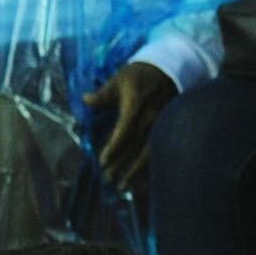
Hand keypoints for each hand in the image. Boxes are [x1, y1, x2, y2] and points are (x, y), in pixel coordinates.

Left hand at [88, 64, 175, 188]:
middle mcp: (151, 116)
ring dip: (136, 171)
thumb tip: (86, 100)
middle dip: (123, 164)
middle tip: (109, 180)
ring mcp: (162, 124)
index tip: (103, 161)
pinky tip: (141, 179)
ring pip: (150, 151)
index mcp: (137, 104)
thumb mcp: (119, 79)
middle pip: (137, 145)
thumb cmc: (139, 74)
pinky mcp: (167, 128)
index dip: (115, 146)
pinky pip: (158, 150)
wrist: (169, 68)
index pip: (125, 129)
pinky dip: (149, 166)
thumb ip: (103, 94)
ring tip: (124, 186)